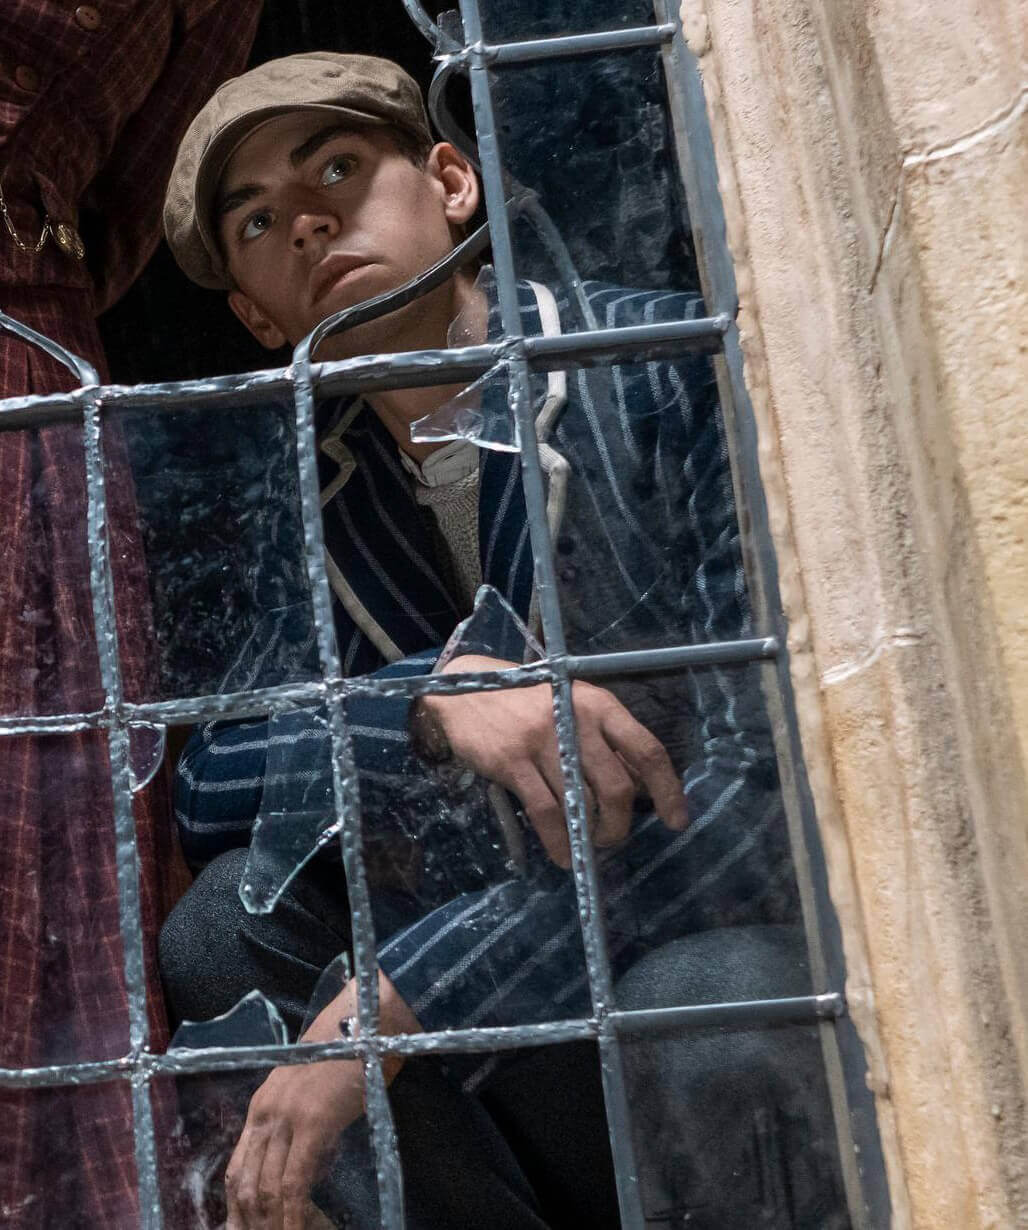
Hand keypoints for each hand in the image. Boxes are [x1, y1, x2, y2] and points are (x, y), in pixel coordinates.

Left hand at [225, 971, 418, 1229]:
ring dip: (273, 1222)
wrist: (367, 1016)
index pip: (238, 1167)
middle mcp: (265, 1112)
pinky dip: (295, 1214)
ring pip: (266, 1187)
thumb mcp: (313, 1091)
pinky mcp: (313, 1123)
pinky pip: (295, 1182)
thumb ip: (302, 1127)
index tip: (249, 1227)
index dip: (240, 1205)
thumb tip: (308, 1168)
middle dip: (251, 1220)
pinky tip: (299, 1229)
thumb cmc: (349, 1050)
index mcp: (262, 1105)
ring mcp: (287, 1117)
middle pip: (245, 1182)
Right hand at [417, 655, 686, 866]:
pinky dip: (559, 841)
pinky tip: (562, 855)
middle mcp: (575, 720)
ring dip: (591, 835)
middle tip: (612, 837)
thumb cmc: (529, 701)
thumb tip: (642, 787)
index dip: (668, 790)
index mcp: (598, 704)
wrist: (466, 689)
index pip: (646, 749)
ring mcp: (542, 741)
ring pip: (582, 803)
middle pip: (618, 785)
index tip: (677, 820)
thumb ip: (605, 741)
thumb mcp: (573, 705)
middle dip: (621, 823)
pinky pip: (545, 812)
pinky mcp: (512, 762)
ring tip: (587, 845)